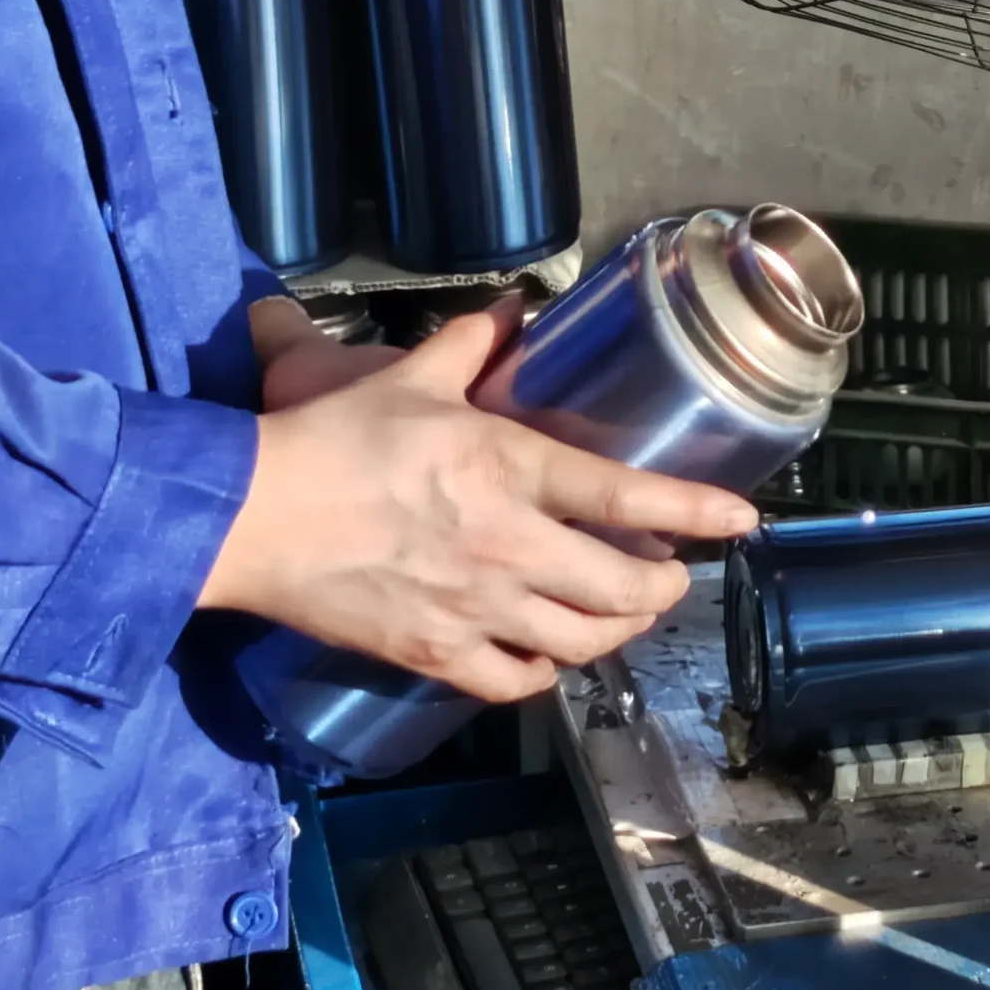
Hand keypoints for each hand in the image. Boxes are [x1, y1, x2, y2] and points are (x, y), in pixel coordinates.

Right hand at [200, 305, 758, 702]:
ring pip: (584, 643)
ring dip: (618, 631)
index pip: (629, 497)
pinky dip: (548, 672)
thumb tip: (514, 306)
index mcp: (510, 469)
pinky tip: (549, 653)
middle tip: (670, 578)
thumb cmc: (328, 440)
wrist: (246, 519)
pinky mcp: (436, 656)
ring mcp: (475, 610)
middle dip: (665, 589)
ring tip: (622, 615)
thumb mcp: (409, 379)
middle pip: (625, 589)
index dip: (698, 512)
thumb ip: (473, 343)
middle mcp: (509, 546)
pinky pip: (519, 683)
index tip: (743, 522)